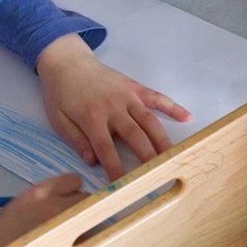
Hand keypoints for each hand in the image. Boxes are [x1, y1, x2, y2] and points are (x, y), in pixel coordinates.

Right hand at [0, 174, 86, 246]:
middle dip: (80, 205)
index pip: (74, 180)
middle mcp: (58, 206)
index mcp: (40, 193)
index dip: (71, 189)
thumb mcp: (15, 207)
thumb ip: (40, 200)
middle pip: (87, 197)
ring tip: (65, 234)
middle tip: (69, 216)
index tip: (67, 197)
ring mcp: (69, 227)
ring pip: (90, 218)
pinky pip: (88, 238)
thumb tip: (62, 199)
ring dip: (83, 223)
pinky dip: (82, 241)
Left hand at [36, 35, 190, 181]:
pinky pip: (157, 98)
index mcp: (92, 118)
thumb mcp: (58, 119)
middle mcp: (113, 107)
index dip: (116, 168)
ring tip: (173, 155)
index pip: (106, 149)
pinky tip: (187, 117)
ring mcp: (127, 96)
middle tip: (158, 173)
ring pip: (149, 120)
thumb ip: (77, 139)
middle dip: (147, 156)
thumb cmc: (61, 93)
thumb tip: (92, 161)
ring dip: (162, 139)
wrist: (67, 62)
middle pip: (134, 135)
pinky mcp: (135, 88)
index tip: (124, 185)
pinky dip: (173, 107)